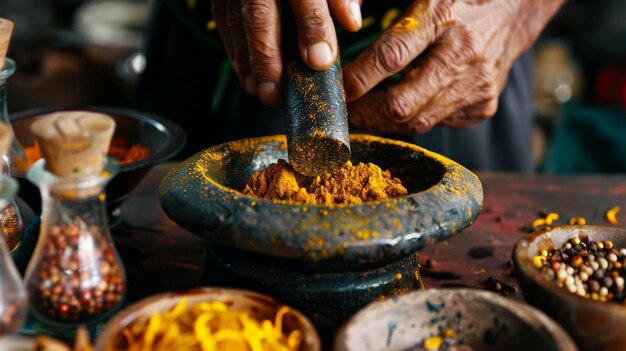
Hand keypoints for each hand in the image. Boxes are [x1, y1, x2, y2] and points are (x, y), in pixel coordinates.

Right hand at [212, 0, 362, 105]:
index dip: (313, 29)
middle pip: (259, 14)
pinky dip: (235, 50)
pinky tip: (247, 74)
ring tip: (260, 91)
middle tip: (275, 93)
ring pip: (235, 21)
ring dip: (247, 61)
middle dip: (267, 57)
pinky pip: (223, 20)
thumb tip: (352, 23)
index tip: (320, 62)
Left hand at [344, 0, 564, 133]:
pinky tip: (398, 107)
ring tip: (364, 111)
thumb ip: (379, 9)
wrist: (513, 10)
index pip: (392, 57)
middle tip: (345, 109)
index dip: (359, 79)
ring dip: (383, 121)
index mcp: (443, 18)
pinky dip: (410, 120)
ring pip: (416, 123)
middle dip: (365, 112)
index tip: (337, 87)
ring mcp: (476, 88)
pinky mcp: (481, 108)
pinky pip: (434, 124)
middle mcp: (464, 57)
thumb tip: (342, 25)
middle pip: (402, 105)